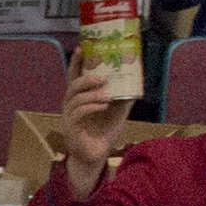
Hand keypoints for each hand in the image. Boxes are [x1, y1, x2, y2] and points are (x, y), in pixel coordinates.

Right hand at [58, 65, 130, 191]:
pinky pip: (78, 113)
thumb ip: (123, 99)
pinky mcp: (71, 128)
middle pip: (72, 86)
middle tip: (102, 77)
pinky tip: (103, 105)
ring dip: (92, 94)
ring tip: (107, 95)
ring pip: (75, 99)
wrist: (96, 157)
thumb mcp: (117, 113)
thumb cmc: (104, 133)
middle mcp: (71, 105)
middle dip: (86, 78)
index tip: (82, 48)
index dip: (76, 63)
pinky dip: (91, 107)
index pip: (75, 77)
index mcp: (79, 98)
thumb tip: (136, 84)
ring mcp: (69, 116)